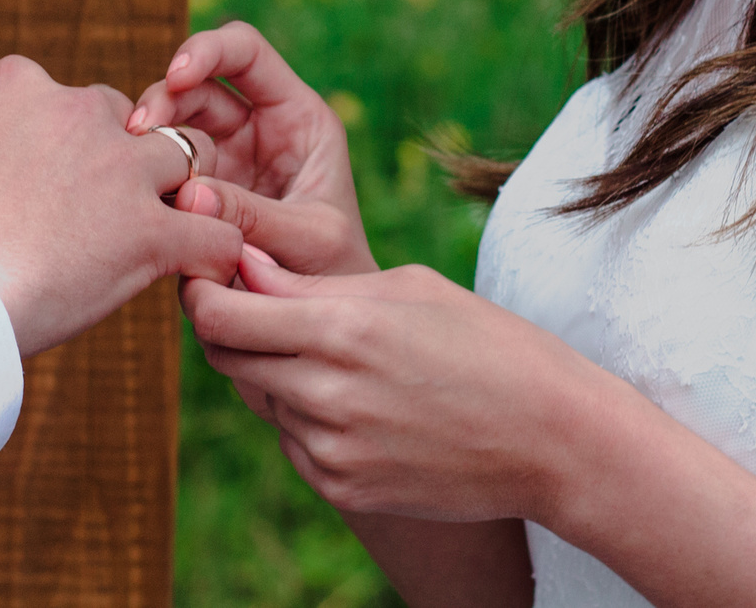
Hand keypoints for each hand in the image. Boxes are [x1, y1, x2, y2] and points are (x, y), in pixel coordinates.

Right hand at [0, 54, 241, 357]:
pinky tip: (202, 281)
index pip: (65, 99)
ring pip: (190, 162)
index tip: (48, 194)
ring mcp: (120, 170)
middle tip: (106, 224)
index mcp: (15, 86)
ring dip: (184, 199)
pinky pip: (215, 234)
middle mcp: (77, 112)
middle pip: (132, 125)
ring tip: (171, 244)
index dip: (65, 147)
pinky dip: (217, 257)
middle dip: (126, 169)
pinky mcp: (150, 231)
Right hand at [127, 22, 375, 276]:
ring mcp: (222, 160)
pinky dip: (144, 175)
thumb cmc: (338, 275)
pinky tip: (131, 193)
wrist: (320, 330)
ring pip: (171, 125)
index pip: (246, 54)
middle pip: (196, 85)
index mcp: (296, 118)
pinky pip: (161, 172)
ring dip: (149, 138)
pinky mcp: (195, 196)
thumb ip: (255, 216)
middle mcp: (256, 129)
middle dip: (165, 98)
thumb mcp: (309, 242)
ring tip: (133, 163)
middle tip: (140, 131)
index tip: (176, 75)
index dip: (208, 50)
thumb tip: (188, 195)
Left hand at [182, 244, 591, 525]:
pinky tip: (360, 402)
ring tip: (340, 356)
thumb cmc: (487, 344)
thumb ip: (312, 282)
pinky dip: (306, 418)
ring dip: (276, 373)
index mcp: (340, 328)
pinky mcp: (342, 488)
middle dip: (227, 325)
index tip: (209, 275)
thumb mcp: (406, 287)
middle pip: (224, 356)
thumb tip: (243, 267)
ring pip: (261, 398)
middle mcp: (325, 393)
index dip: (202, 290)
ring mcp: (331, 449)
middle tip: (257, 304)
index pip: (219, 312)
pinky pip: (292, 443)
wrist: (553, 440)